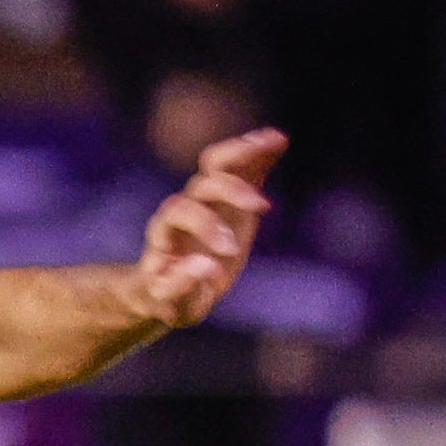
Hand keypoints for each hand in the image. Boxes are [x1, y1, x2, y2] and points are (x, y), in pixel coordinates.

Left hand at [130, 127, 285, 329]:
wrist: (167, 288)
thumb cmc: (169, 299)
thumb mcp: (172, 305)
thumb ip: (180, 288)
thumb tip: (203, 265)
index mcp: (166, 234)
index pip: (181, 213)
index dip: (205, 223)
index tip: (228, 249)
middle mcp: (184, 209)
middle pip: (202, 183)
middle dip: (231, 190)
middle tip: (261, 206)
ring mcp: (206, 200)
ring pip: (217, 164)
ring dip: (244, 152)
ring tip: (274, 140)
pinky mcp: (228, 199)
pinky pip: (241, 168)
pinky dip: (258, 154)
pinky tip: (280, 141)